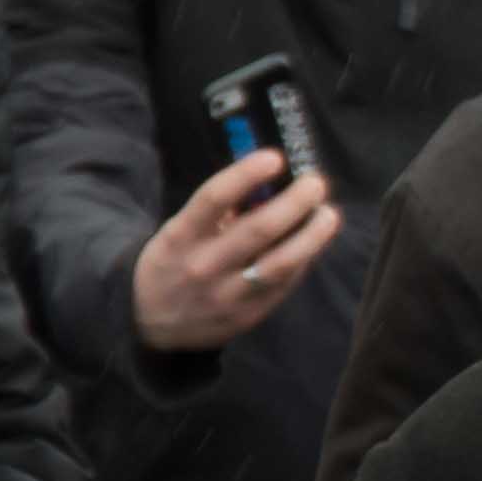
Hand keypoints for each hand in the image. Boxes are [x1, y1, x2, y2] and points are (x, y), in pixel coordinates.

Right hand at [130, 147, 338, 353]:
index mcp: (180, 237)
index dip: (245, 175)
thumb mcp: (180, 232)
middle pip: (258, 230)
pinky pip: (284, 283)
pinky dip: (304, 258)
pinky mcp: (248, 314)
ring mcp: (227, 294)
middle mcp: (203, 266)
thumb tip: (269, 183)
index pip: (213, 198)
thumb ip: (219, 211)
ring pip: (280, 263)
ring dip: (311, 236)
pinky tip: (313, 240)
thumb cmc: (175, 261)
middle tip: (315, 182)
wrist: (153, 323)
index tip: (274, 157)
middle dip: (294, 202)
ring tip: (328, 214)